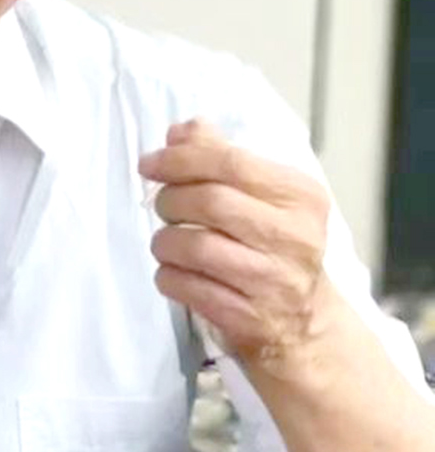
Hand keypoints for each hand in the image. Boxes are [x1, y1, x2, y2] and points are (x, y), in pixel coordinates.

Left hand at [140, 118, 338, 368]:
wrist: (303, 322)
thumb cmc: (273, 247)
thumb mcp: (263, 196)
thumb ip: (221, 156)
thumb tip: (181, 130)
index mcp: (301, 196)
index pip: (231, 163)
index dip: (180, 159)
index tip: (149, 164)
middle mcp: (295, 237)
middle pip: (209, 202)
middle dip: (170, 201)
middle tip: (164, 208)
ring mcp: (273, 279)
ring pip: (192, 246)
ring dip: (164, 241)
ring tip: (169, 243)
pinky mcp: (249, 316)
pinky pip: (184, 285)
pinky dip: (168, 276)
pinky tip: (176, 273)